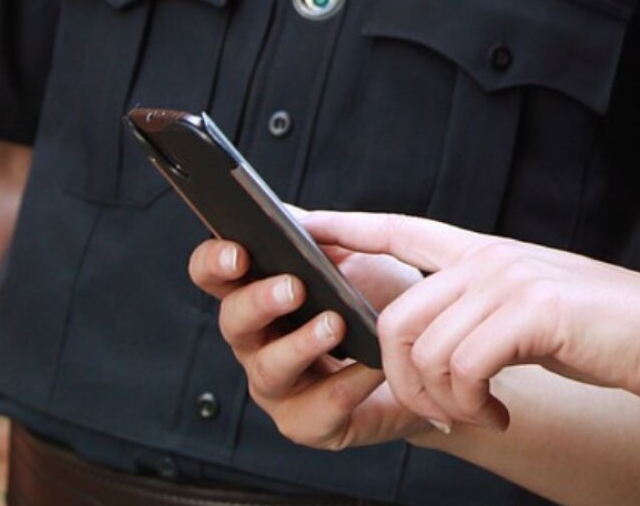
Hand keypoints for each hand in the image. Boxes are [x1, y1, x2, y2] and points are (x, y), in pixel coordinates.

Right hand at [187, 233, 429, 451]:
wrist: (426, 352)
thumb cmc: (382, 299)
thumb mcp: (358, 255)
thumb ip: (322, 235)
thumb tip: (293, 217)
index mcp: (257, 291)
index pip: (214, 274)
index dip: (215, 262)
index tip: (239, 252)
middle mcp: (257, 340)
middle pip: (232, 321)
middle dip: (259, 302)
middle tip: (293, 287)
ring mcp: (278, 387)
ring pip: (268, 369)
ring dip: (300, 344)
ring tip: (336, 324)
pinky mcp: (309, 423)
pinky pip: (317, 409)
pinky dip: (346, 385)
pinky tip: (371, 366)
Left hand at [301, 212, 639, 432]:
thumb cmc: (608, 331)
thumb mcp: (533, 308)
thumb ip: (482, 311)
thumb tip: (434, 344)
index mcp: (487, 252)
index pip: (400, 228)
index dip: (347, 228)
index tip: (301, 224)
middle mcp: (491, 258)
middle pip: (395, 313)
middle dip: (400, 379)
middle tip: (439, 412)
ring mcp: (511, 281)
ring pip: (423, 346)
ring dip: (440, 401)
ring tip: (477, 415)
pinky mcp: (534, 313)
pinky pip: (462, 367)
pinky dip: (472, 405)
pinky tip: (501, 413)